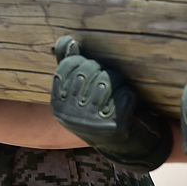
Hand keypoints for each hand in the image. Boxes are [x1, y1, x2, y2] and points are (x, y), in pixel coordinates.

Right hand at [50, 35, 172, 172]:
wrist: (116, 144)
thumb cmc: (94, 109)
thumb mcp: (76, 90)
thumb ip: (67, 64)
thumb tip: (68, 40)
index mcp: (57, 106)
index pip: (68, 67)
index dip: (83, 61)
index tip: (92, 67)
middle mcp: (70, 116)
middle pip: (88, 71)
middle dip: (101, 68)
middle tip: (109, 76)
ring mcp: (92, 124)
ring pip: (107, 81)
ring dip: (117, 79)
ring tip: (119, 84)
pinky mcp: (114, 128)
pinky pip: (125, 96)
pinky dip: (129, 93)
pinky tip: (127, 97)